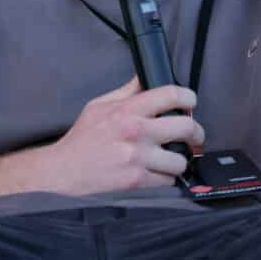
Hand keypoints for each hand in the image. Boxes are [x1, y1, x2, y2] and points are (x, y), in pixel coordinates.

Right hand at [47, 76, 204, 195]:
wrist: (64, 172)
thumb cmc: (82, 140)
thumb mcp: (99, 106)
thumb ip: (126, 92)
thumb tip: (144, 78)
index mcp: (127, 110)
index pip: (171, 94)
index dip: (188, 97)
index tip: (190, 102)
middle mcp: (136, 132)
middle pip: (186, 126)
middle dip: (196, 131)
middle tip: (193, 134)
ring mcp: (138, 158)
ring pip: (181, 159)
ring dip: (178, 159)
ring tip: (170, 157)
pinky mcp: (137, 182)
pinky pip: (168, 180)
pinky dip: (165, 178)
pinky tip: (156, 172)